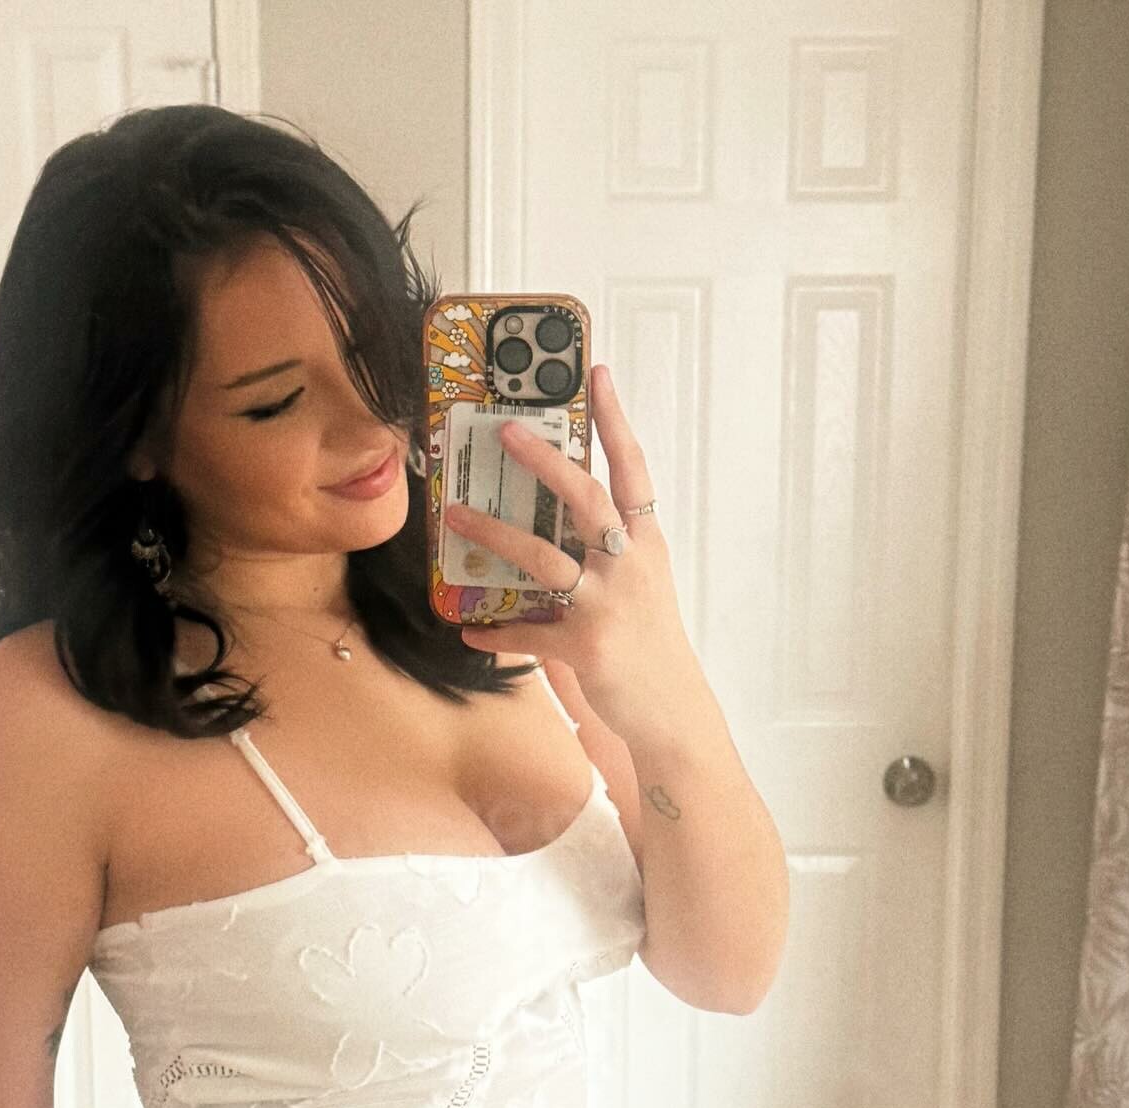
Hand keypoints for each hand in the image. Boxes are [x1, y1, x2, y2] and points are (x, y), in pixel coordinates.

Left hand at [443, 363, 713, 747]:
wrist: (673, 714)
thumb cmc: (653, 649)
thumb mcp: (642, 591)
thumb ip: (607, 558)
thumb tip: (555, 530)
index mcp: (645, 544)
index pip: (632, 469)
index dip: (615, 420)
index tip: (597, 373)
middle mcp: (629, 565)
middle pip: (585, 498)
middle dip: (545, 460)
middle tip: (507, 430)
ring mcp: (607, 605)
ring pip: (543, 558)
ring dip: (494, 534)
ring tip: (455, 516)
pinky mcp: (586, 646)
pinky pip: (528, 633)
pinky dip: (496, 633)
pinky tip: (469, 631)